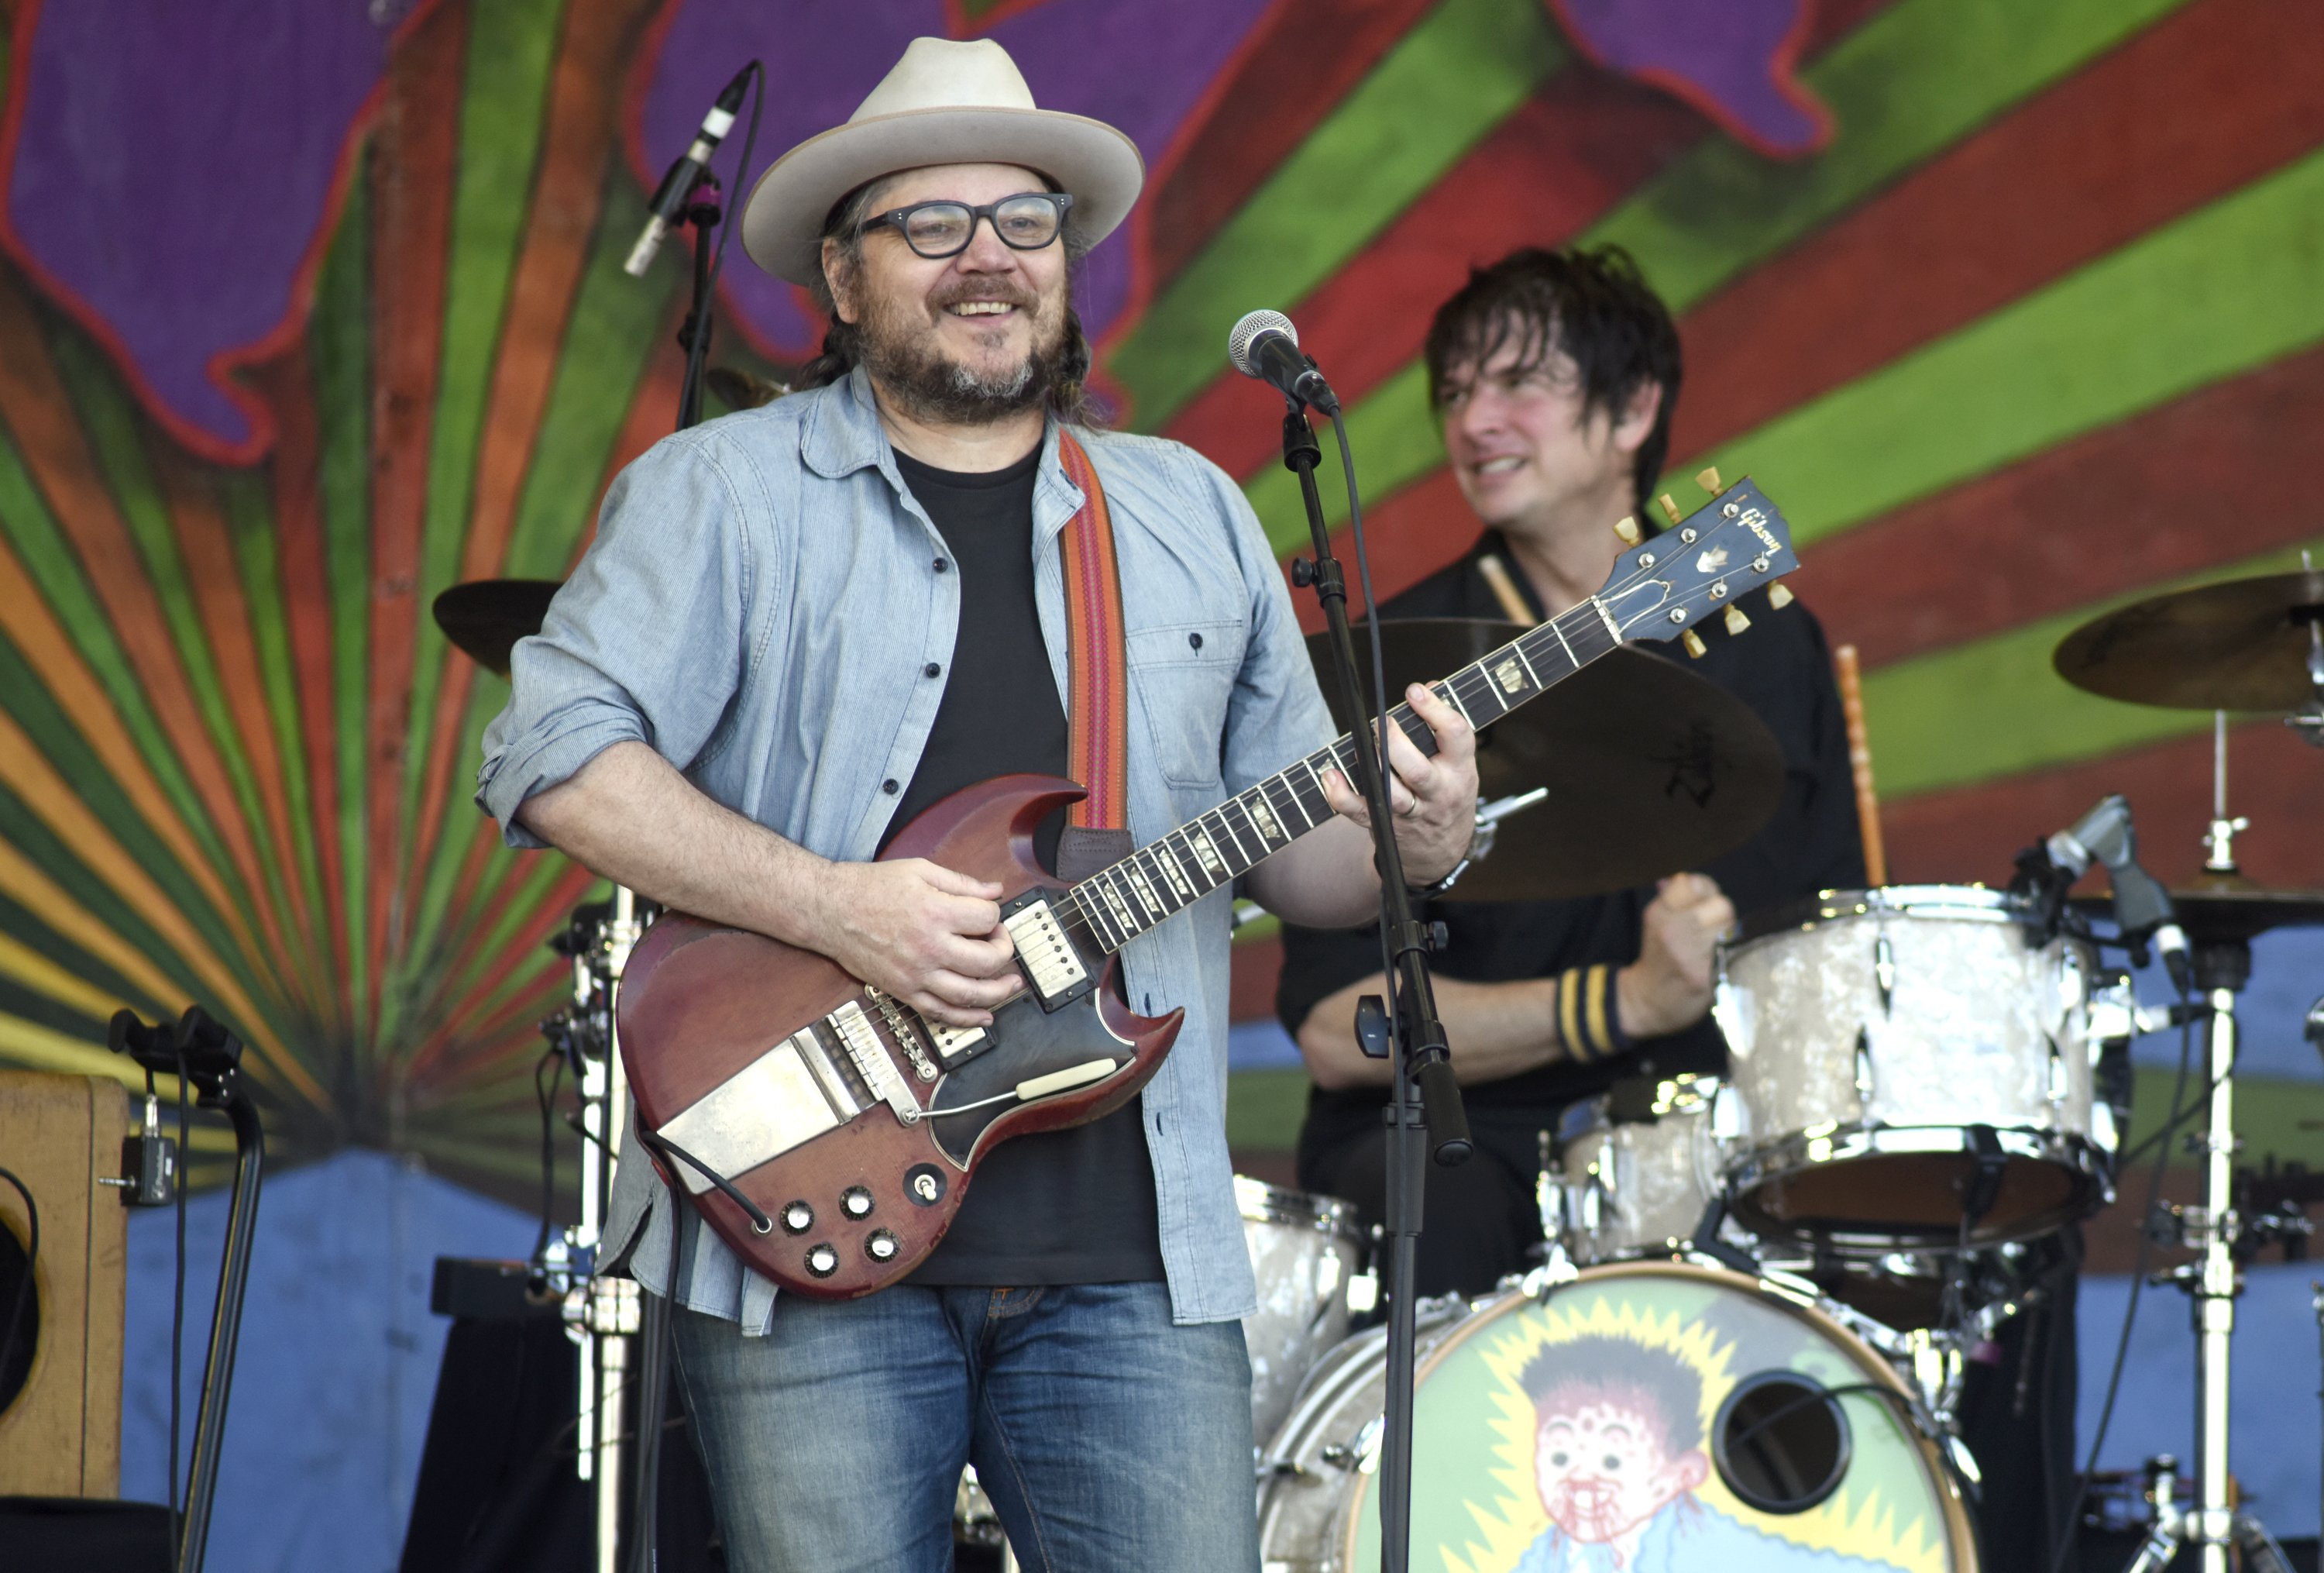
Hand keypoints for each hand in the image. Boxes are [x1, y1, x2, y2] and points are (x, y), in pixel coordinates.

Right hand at [809, 859, 1018, 1027]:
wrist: (830, 911)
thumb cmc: (869, 888)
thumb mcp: (919, 870)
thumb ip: (961, 882)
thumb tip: (995, 890)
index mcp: (935, 912)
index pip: (987, 919)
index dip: (995, 914)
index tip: (989, 913)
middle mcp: (929, 947)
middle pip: (987, 961)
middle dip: (1005, 951)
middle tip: (1001, 942)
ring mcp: (916, 974)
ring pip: (970, 994)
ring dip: (998, 992)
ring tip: (1012, 985)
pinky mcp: (904, 991)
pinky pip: (941, 1013)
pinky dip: (967, 1020)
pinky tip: (984, 1018)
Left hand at [1319, 683, 1479, 885]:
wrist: (1442, 851)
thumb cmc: (1447, 792)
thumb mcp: (1458, 761)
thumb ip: (1443, 726)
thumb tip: (1427, 686)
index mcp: (1460, 769)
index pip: (1456, 736)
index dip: (1435, 710)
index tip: (1414, 691)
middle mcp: (1438, 792)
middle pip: (1417, 770)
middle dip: (1396, 744)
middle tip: (1382, 721)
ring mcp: (1411, 812)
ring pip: (1393, 794)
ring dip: (1373, 768)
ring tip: (1360, 744)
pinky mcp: (1384, 825)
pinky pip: (1360, 812)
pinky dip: (1341, 796)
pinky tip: (1330, 775)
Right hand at [1615, 873, 1735, 1039]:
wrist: (1647, 1001)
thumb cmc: (1657, 958)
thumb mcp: (1656, 923)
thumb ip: (1670, 899)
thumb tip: (1676, 878)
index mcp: (1659, 912)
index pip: (1694, 883)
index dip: (1706, 892)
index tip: (1703, 905)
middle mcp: (1672, 930)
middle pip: (1722, 905)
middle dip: (1721, 916)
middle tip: (1712, 930)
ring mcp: (1689, 954)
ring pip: (1730, 929)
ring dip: (1728, 936)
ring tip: (1715, 946)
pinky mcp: (1705, 976)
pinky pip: (1732, 953)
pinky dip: (1730, 956)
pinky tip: (1719, 962)